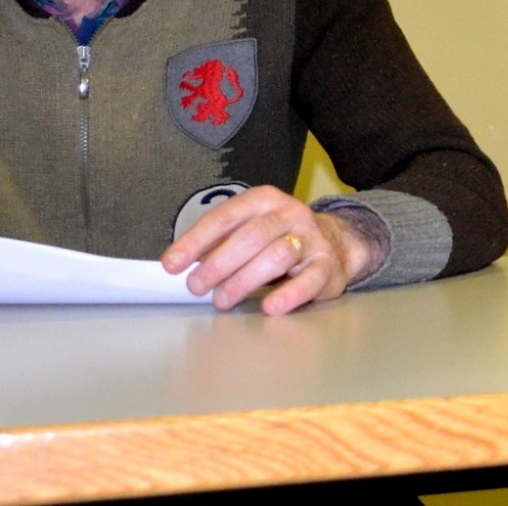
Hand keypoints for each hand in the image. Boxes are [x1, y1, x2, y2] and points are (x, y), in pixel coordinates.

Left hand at [161, 185, 379, 314]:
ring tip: (222, 300)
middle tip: (195, 286)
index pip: (224, 217)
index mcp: (263, 199)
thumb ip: (220, 240)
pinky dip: (287, 295)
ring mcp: (311, 238)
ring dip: (244, 281)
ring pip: (276, 256)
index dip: (195, 241)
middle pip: (250, 236)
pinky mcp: (327, 266)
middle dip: (218, 263)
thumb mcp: (249, 228)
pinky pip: (308, 280)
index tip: (172, 264)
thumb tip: (181, 262)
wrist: (335, 243)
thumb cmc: (278, 237)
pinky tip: (268, 308)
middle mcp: (288, 213)